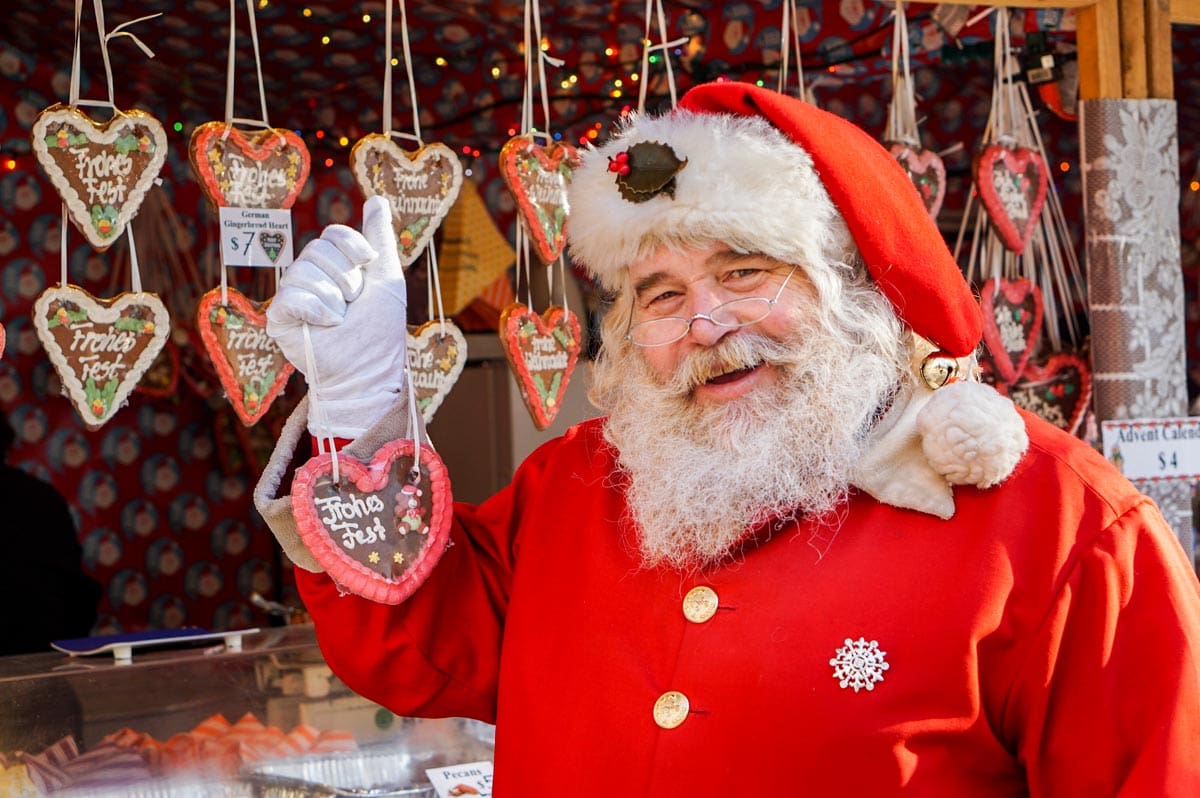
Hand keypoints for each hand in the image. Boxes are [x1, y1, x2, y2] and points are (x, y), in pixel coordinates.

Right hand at [267, 196, 407, 438]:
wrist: (370, 370)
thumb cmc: (380, 330)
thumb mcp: (387, 279)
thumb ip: (381, 240)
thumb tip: (377, 198)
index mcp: (333, 266)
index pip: (332, 234)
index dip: (352, 245)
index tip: (367, 264)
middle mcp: (309, 277)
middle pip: (318, 249)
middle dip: (347, 278)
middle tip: (354, 304)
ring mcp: (292, 298)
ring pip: (303, 271)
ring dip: (335, 298)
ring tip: (342, 319)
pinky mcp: (279, 319)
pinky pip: (290, 296)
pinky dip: (316, 309)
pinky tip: (328, 324)